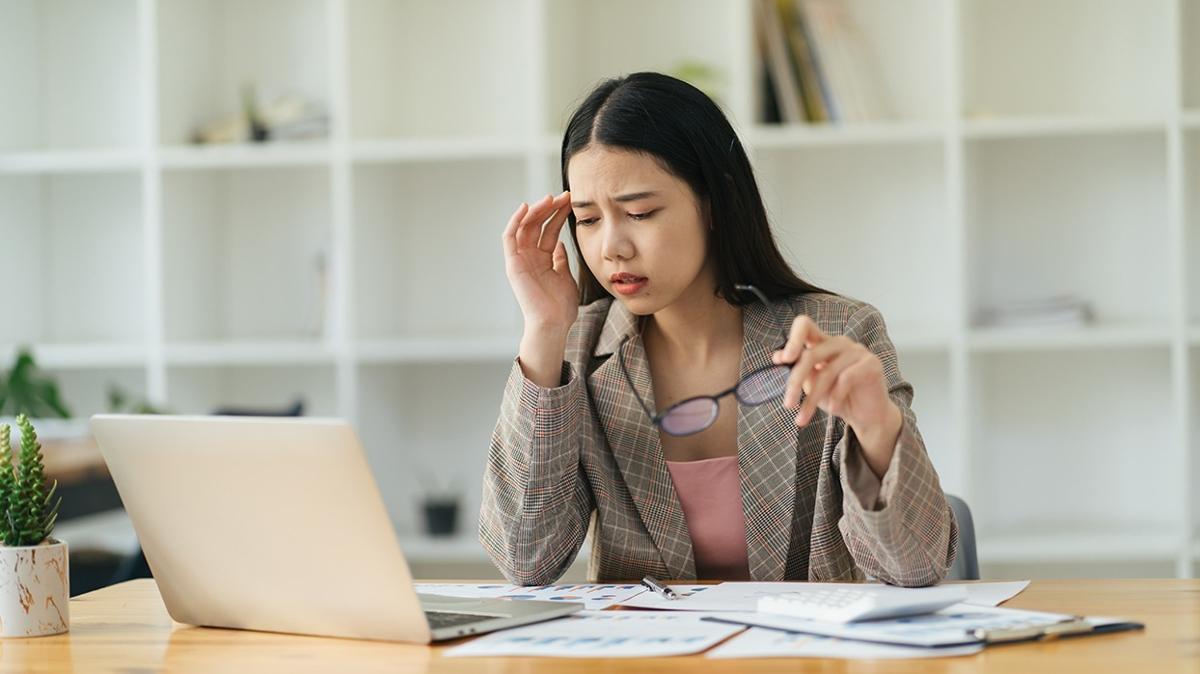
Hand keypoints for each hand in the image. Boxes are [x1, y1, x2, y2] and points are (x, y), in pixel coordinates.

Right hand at [502, 192, 578, 334]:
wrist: (553, 324)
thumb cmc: (561, 307)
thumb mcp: (565, 277)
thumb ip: (560, 260)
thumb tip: (559, 243)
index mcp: (542, 259)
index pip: (549, 230)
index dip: (559, 215)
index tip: (572, 202)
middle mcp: (529, 257)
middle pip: (536, 225)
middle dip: (550, 208)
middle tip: (565, 196)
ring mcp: (520, 260)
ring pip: (524, 227)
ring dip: (536, 210)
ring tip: (550, 199)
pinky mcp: (512, 264)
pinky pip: (509, 237)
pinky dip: (515, 221)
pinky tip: (526, 207)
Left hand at [772, 315, 900, 448]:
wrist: (866, 416)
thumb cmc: (836, 398)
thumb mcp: (811, 385)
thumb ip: (798, 369)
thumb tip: (777, 357)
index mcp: (823, 343)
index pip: (805, 325)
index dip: (793, 339)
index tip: (783, 360)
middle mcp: (840, 342)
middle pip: (811, 355)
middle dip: (795, 382)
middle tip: (788, 404)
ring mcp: (858, 350)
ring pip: (827, 372)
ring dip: (812, 399)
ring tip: (804, 417)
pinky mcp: (872, 363)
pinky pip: (846, 378)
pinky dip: (836, 396)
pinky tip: (832, 408)